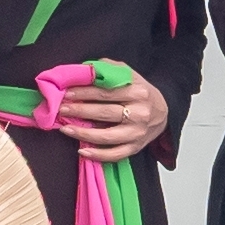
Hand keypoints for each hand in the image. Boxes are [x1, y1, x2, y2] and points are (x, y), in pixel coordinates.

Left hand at [48, 64, 164, 158]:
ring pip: (107, 136)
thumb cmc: (141, 92)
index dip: (84, 93)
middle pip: (104, 113)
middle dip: (80, 111)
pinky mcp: (136, 147)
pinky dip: (98, 155)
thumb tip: (85, 69)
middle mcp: (140, 113)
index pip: (106, 92)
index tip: (66, 93)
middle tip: (62, 109)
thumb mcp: (130, 75)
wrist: (163, 112)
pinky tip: (82, 151)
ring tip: (66, 129)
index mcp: (138, 92)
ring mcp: (137, 132)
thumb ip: (109, 69)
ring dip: (84, 133)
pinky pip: (115, 154)